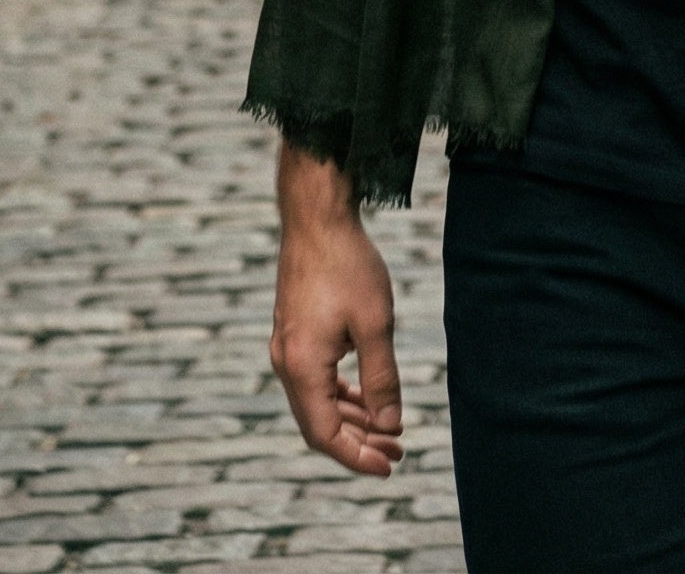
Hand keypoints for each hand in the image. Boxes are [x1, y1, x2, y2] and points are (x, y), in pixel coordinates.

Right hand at [269, 144, 403, 476]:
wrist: (317, 218)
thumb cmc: (347, 266)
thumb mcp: (375, 324)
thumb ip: (382, 379)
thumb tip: (390, 426)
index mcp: (302, 368)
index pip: (325, 435)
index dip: (357, 457)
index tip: (389, 467)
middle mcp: (287, 364)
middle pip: (319, 424)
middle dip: (358, 442)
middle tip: (398, 452)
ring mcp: (287, 348)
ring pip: (318, 403)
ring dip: (352, 419)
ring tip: (390, 429)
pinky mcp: (295, 333)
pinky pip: (316, 380)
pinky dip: (341, 394)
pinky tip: (368, 397)